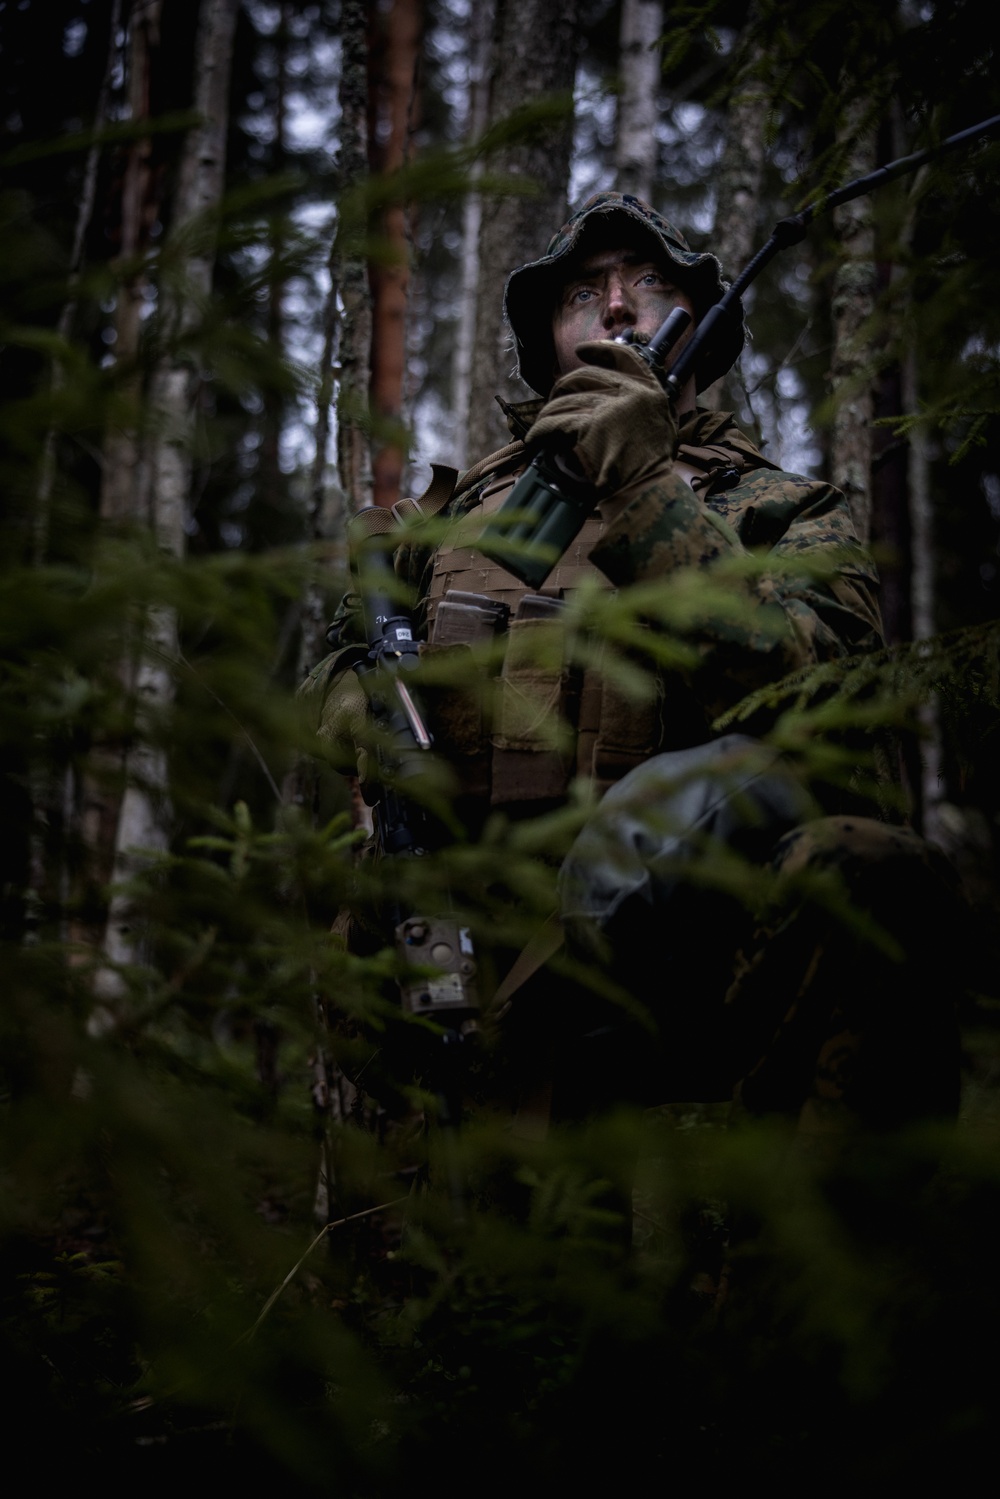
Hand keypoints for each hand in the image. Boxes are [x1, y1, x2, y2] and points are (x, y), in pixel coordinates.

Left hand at [526, 340, 678, 494]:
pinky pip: (554, 423)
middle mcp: (630, 393)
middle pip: (584, 377)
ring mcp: (608, 408)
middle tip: (554, 401)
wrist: (647, 490)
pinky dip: (540, 431)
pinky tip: (535, 439)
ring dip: (548, 413)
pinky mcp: (588, 426)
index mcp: (649, 390)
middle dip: (562, 388)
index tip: (582, 350)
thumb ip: (642, 406)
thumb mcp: (661, 425)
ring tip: (542, 426)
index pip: (622, 356)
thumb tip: (615, 395)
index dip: (599, 351)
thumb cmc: (652, 468)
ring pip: (564, 401)